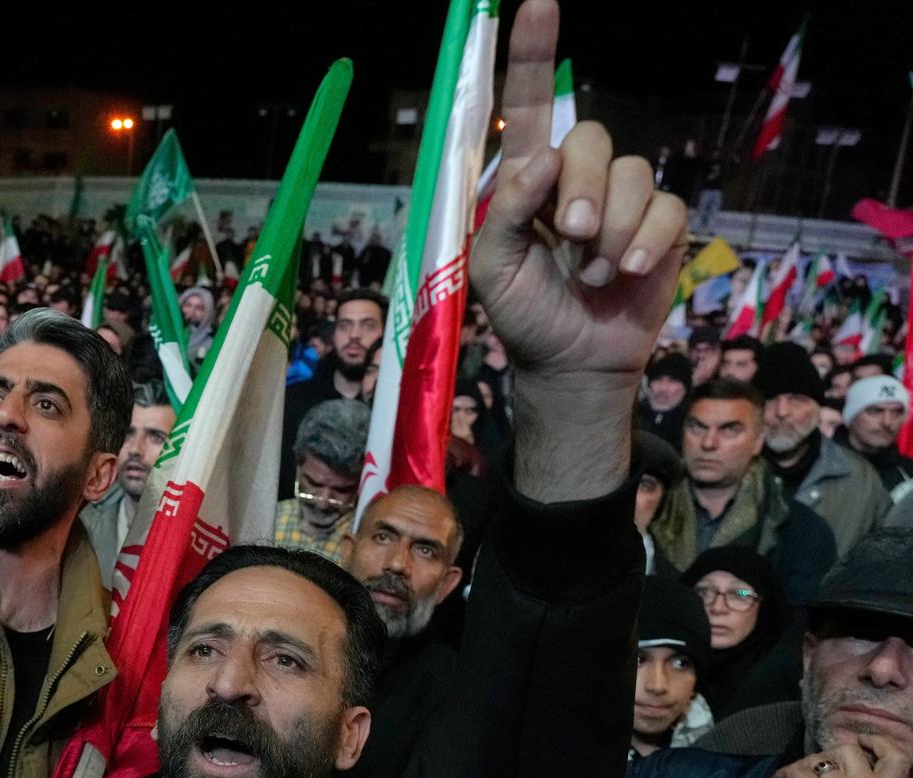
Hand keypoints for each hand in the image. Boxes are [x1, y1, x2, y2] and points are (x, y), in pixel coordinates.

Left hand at [471, 0, 686, 499]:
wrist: (571, 363)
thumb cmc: (523, 314)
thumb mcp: (490, 270)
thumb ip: (505, 213)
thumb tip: (542, 158)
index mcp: (527, 179)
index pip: (527, 106)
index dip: (531, 52)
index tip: (536, 3)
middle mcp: (576, 177)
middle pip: (591, 138)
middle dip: (584, 190)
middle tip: (572, 237)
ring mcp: (623, 198)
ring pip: (633, 173)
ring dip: (613, 231)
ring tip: (593, 274)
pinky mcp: (661, 225)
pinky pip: (666, 208)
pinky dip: (646, 244)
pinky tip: (627, 275)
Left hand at [770, 735, 911, 777]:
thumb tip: (851, 768)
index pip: (899, 760)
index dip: (880, 743)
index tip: (862, 742)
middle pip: (850, 750)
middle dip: (829, 754)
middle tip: (815, 768)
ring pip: (818, 757)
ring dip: (802, 766)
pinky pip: (794, 769)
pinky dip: (782, 776)